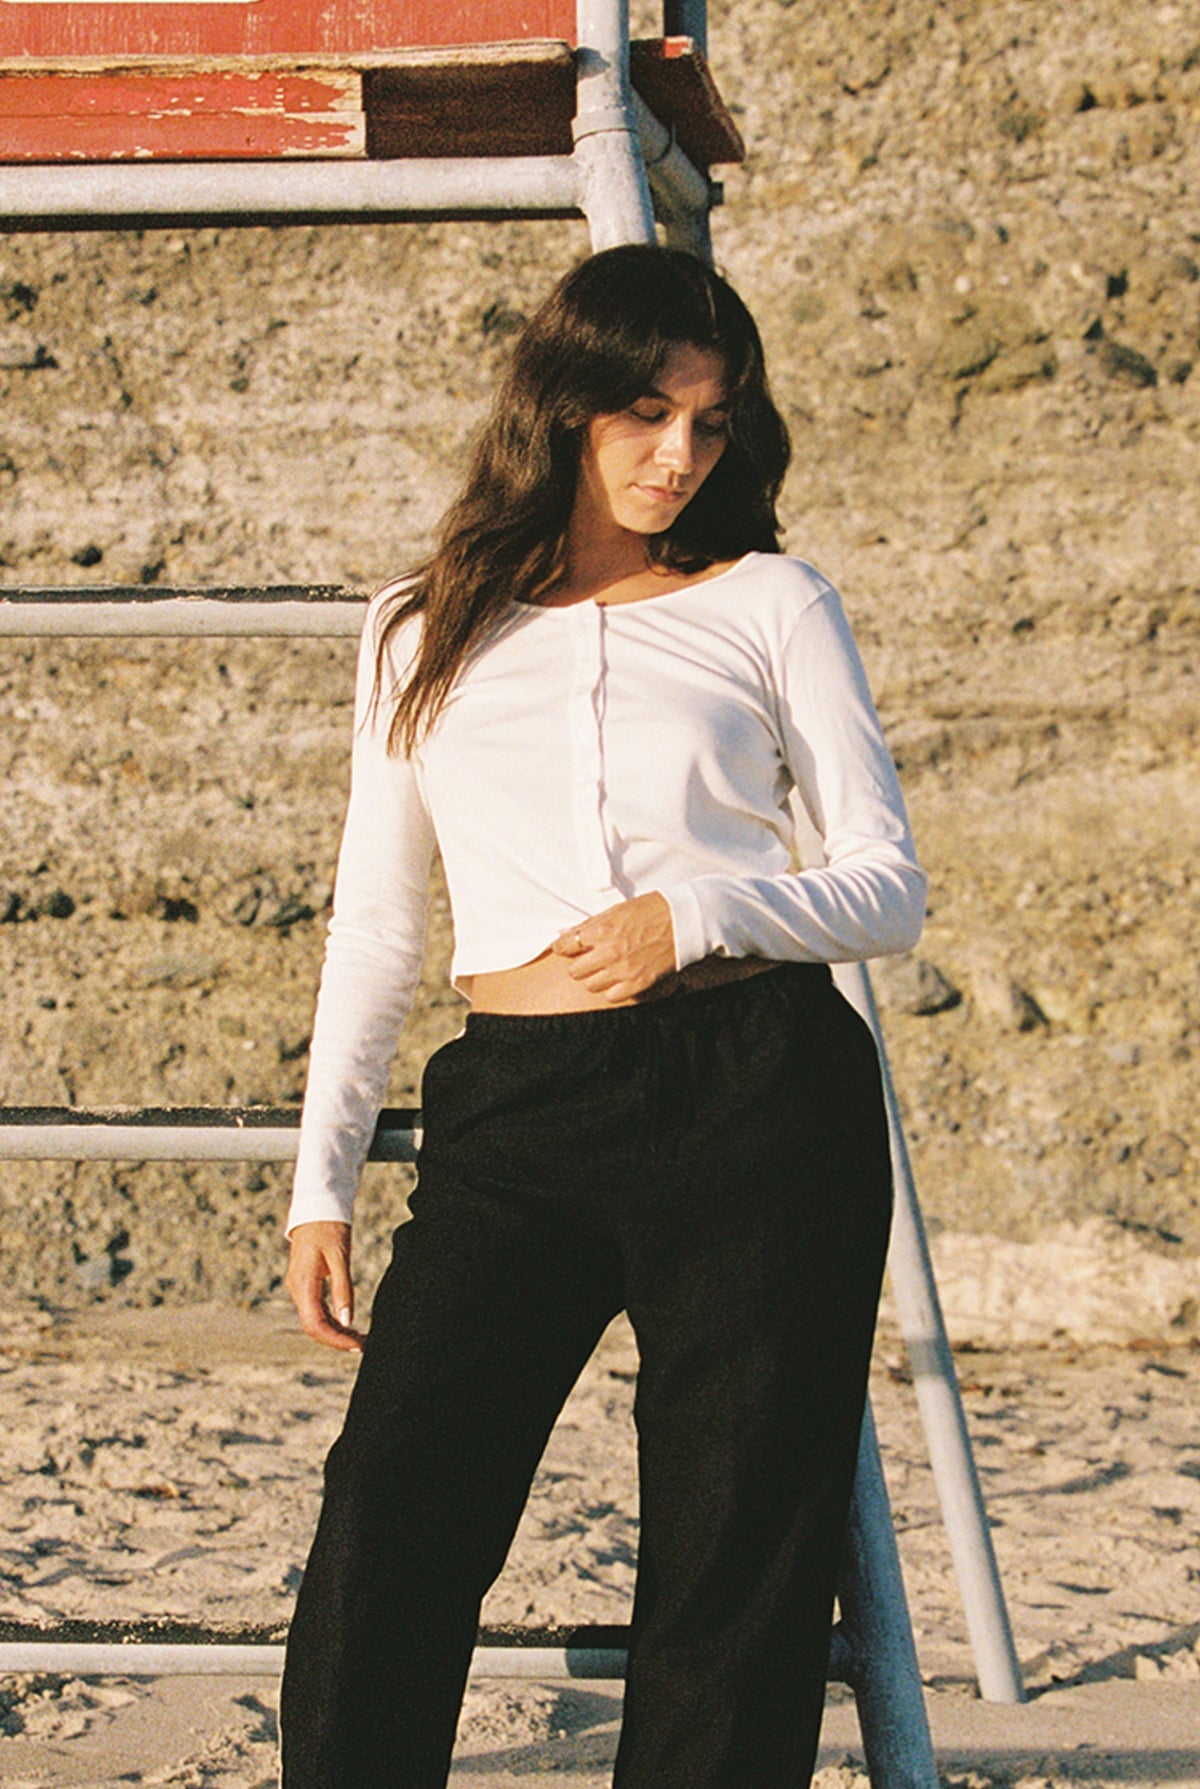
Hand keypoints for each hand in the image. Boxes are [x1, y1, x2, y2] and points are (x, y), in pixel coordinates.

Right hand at [285, 1221, 363, 1352]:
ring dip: (336, 1332)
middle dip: (336, 1340)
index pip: (315, 1324)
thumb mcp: (340, 1257)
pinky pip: (316, 1309)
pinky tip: (348, 1324)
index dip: (335, 1339)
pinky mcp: (306, 1284)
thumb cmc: (329, 1228)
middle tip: (362, 1346)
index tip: (356, 1346)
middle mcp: (297, 1289)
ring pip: (314, 1320)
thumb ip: (343, 1289)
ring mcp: (300, 1287)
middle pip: (313, 1327)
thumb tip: (347, 1321)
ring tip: (360, 1338)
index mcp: (303, 1284)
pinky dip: (332, 1320)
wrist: (317, 1208)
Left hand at [551, 892, 676, 1002]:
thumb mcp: (617, 910)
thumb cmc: (652, 910)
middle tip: (589, 958)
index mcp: (601, 930)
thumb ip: (589, 924)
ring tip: (606, 968)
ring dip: (595, 977)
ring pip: (591, 985)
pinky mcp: (639, 983)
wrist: (685, 921)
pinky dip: (613, 989)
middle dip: (579, 964)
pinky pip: (612, 996)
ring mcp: (624, 970)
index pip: (565, 945)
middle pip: (574, 971)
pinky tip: (620, 978)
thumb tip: (565, 933)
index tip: (564, 948)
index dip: (562, 947)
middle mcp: (609, 952)